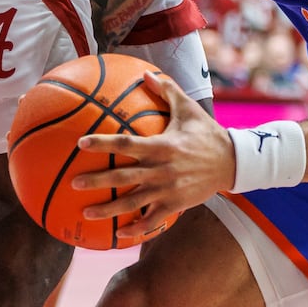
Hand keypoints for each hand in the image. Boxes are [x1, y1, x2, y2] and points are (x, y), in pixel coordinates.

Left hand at [71, 72, 234, 239]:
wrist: (233, 161)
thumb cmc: (207, 132)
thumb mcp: (189, 109)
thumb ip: (167, 90)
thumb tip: (146, 73)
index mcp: (162, 145)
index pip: (126, 144)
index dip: (103, 144)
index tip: (81, 143)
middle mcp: (162, 169)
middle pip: (123, 177)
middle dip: (97, 181)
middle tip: (74, 183)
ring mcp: (168, 190)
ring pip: (133, 202)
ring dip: (108, 209)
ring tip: (86, 212)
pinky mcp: (176, 204)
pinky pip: (152, 219)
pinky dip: (135, 228)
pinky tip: (118, 234)